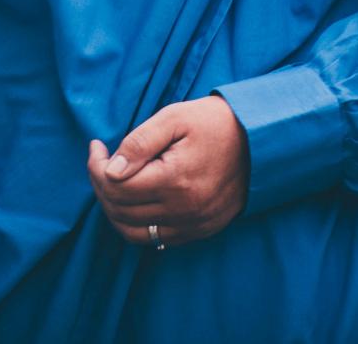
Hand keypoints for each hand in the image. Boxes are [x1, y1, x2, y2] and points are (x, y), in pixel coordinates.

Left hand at [87, 96, 249, 250]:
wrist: (260, 141)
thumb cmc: (214, 123)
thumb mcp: (175, 117)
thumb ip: (139, 142)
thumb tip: (110, 170)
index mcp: (176, 180)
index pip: (116, 186)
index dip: (96, 167)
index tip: (97, 146)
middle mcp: (185, 210)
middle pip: (121, 211)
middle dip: (101, 185)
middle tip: (101, 161)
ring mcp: (194, 224)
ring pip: (134, 232)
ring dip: (114, 209)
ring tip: (112, 182)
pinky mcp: (202, 230)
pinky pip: (157, 240)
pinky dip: (137, 224)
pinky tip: (135, 199)